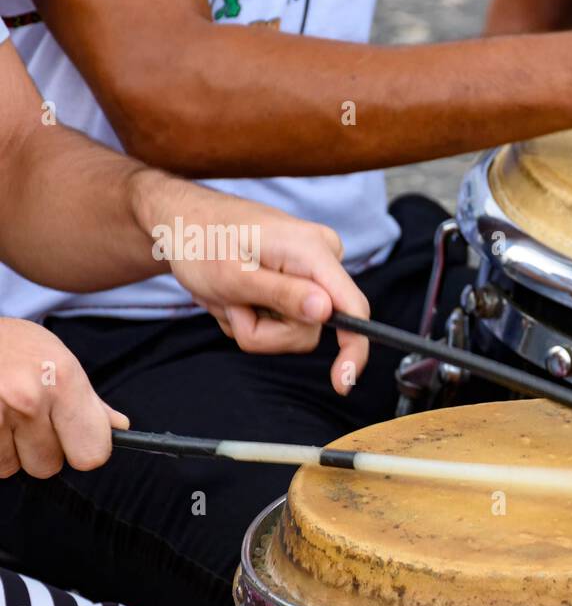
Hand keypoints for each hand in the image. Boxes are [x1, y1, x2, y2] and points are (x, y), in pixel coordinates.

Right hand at [0, 318, 129, 478]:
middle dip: (39, 452)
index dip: (83, 451)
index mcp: (64, 381)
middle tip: (29, 423)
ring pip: (11, 467)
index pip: (91, 453)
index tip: (74, 440)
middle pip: (47, 466)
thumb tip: (120, 427)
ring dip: (8, 450)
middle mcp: (29, 399)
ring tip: (4, 416)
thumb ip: (88, 400)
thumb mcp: (59, 360)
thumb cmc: (17, 347)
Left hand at [131, 171, 370, 394]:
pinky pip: (286, 321)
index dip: (354, 349)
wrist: (184, 221)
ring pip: (296, 330)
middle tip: (231, 307)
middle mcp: (322, 258)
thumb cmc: (201, 241)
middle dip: (266, 332)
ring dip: (256, 325)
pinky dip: (255, 317)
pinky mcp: (301, 282)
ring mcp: (312, 271)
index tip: (342, 383)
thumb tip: (327, 312)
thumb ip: (282, 294)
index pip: (353, 307)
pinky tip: (236, 296)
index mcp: (312, 250)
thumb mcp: (232, 275)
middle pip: (313, 328)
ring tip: (230, 298)